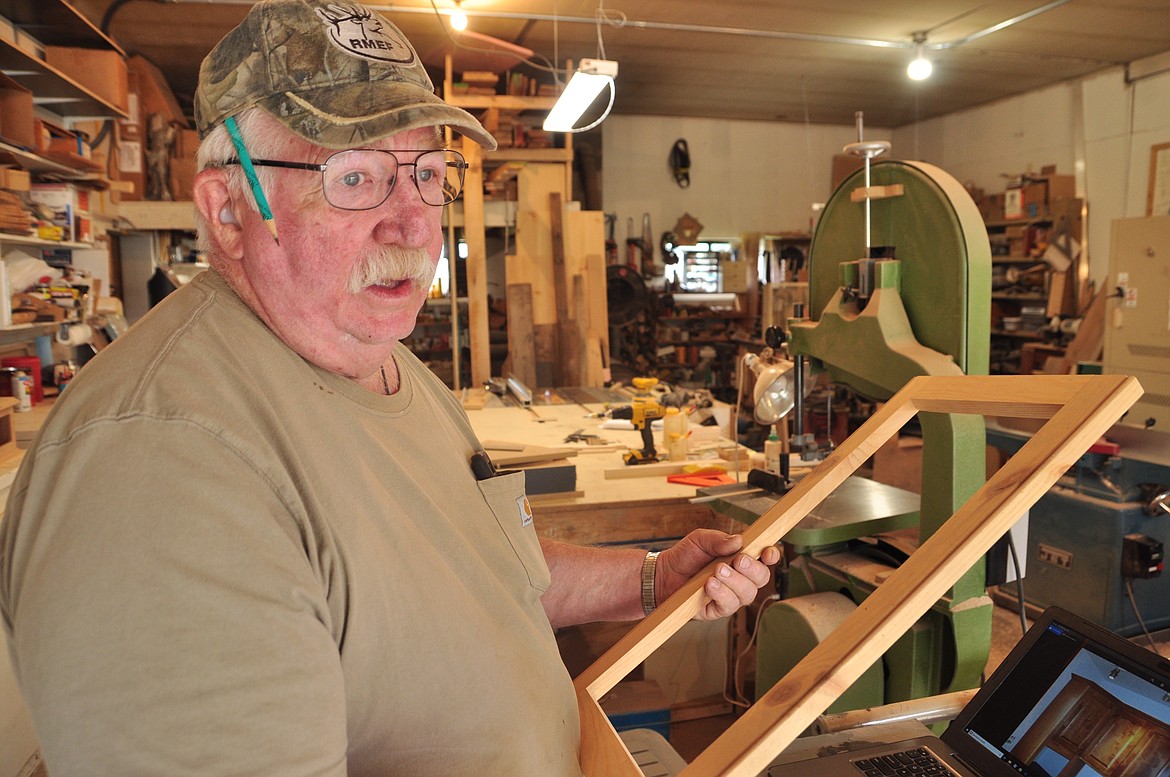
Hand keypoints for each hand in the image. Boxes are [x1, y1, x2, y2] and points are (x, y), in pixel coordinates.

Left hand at [656, 530, 781, 620]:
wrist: (663, 574)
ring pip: (747, 593)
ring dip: (734, 581)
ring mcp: (732, 595)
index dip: (771, 556)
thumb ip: (719, 539)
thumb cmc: (686, 556)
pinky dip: (721, 593)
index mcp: (742, 558)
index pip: (765, 559)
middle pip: (761, 578)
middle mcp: (741, 578)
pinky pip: (729, 605)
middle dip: (752, 569)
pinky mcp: (718, 610)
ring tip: (716, 571)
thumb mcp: (700, 540)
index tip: (768, 552)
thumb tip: (739, 540)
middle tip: (738, 560)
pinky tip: (709, 585)